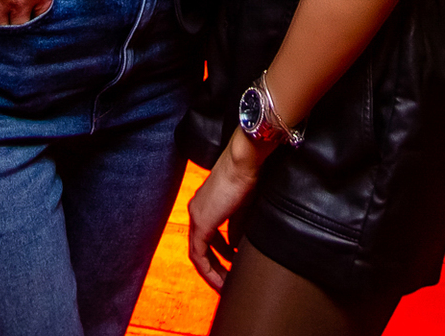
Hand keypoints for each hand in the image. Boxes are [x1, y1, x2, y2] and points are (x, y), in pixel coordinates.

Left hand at [186, 131, 271, 291]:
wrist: (245, 160)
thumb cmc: (248, 175)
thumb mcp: (243, 206)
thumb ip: (236, 227)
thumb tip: (234, 246)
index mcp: (205, 203)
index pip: (206, 236)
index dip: (218, 254)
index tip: (231, 266)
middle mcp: (196, 210)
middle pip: (199, 248)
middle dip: (214, 266)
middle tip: (227, 281)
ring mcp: (196, 216)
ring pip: (197, 254)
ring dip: (211, 271)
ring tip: (225, 284)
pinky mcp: (202, 222)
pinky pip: (199, 255)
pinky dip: (209, 269)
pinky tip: (222, 278)